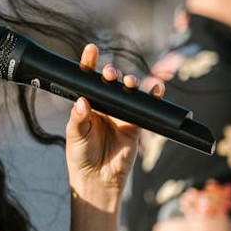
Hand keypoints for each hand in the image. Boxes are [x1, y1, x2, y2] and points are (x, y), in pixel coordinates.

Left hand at [64, 44, 163, 211]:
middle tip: (110, 74)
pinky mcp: (136, 124)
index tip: (91, 50)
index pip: (88, 79)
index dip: (90, 63)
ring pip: (129, 91)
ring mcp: (121, 113)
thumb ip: (78, 118)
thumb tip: (82, 101)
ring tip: (130, 82)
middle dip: (112, 73)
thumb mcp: (75, 136)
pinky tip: (156, 89)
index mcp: (87, 103)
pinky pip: (146, 107)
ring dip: (131, 82)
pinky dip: (153, 97)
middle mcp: (104, 105)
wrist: (98, 180)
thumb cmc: (81, 156)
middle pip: (110, 82)